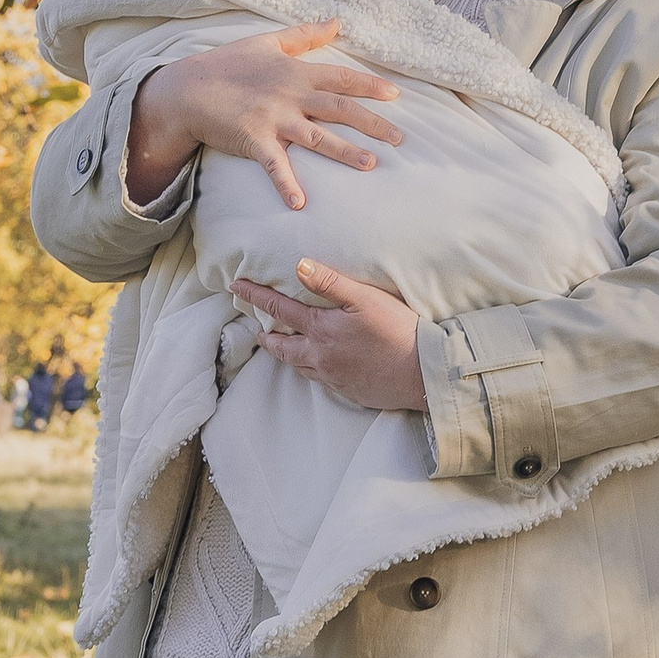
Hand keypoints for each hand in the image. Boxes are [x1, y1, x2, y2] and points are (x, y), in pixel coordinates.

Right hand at [124, 23, 403, 211]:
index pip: (342, 78)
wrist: (186, 89)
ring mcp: (273, 118)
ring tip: (371, 165)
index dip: (370, 86)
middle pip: (340, 109)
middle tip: (400, 139)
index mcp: (296, 72)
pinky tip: (300, 203)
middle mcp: (290, 94)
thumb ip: (305, 34)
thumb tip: (337, 20)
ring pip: (317, 136)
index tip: (396, 95)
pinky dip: (286, 184)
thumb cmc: (227, 64)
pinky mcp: (253, 140)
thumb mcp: (268, 42)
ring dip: (345, 152)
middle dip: (372, 123)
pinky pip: (274, 165)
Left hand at [236, 262, 425, 413]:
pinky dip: (308, 369)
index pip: (280, 309)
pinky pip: (318, 380)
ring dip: (285, 354)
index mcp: (322, 329)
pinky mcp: (348, 390)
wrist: (423, 373)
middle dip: (267, 336)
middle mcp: (320, 355)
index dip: (256, 296)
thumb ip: (330, 283)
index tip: (235, 287)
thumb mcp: (365, 299)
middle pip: (282, 347)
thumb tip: (298, 266)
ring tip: (281, 347)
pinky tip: (315, 366)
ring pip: (298, 365)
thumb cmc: (399, 330)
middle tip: (258, 329)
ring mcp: (333, 377)